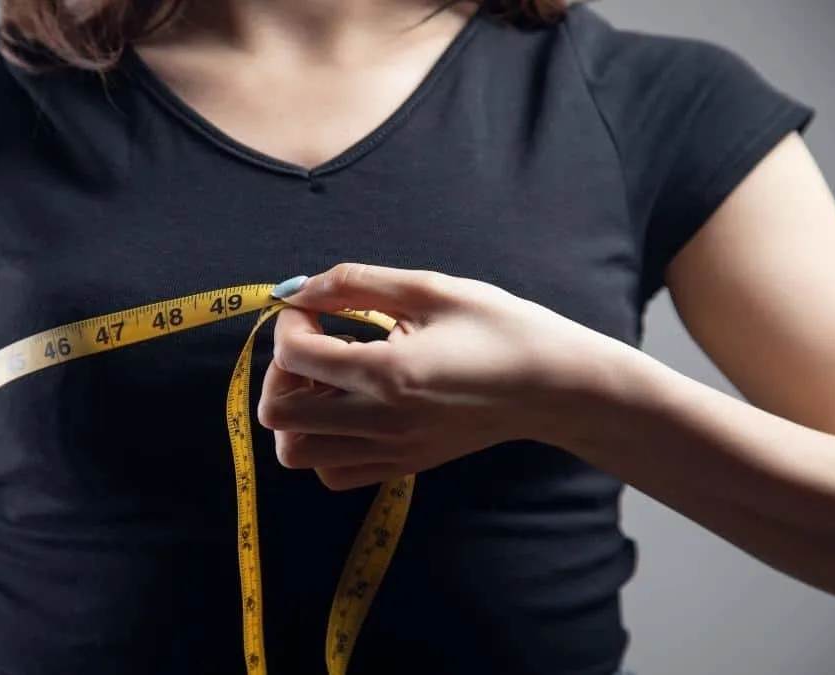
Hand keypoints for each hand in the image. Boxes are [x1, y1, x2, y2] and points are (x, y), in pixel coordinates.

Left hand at [256, 263, 625, 489]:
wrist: (555, 387)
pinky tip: (348, 408)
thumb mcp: (431, 289)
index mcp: (388, 373)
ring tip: (328, 381)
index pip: (293, 356)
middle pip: (279, 416)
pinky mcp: (402, 466)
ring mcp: (391, 451)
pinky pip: (332, 472)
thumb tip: (301, 287)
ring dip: (296, 413)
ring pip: (297, 453)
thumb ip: (357, 284)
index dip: (290, 323)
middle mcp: (381, 422)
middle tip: (312, 346)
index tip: (313, 308)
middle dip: (279, 372)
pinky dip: (322, 442)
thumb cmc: (502, 329)